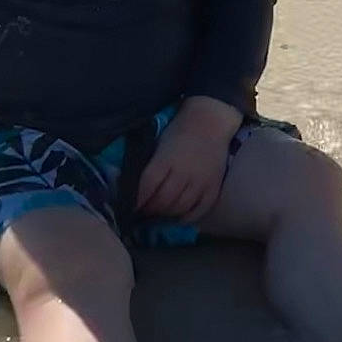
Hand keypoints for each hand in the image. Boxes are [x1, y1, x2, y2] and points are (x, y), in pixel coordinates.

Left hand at [135, 96, 240, 224]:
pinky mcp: (213, 189)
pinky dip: (185, 218)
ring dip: (165, 215)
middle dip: (149, 209)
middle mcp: (184, 173)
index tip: (129, 206)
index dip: (137, 200)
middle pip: (162, 201)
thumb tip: (132, 187)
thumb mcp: (158, 145)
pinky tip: (176, 218)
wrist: (210, 123)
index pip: (147, 186)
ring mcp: (200, 183)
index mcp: (166, 160)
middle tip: (142, 212)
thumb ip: (148, 166)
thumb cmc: (179, 132)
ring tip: (157, 214)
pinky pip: (198, 211)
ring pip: (179, 208)